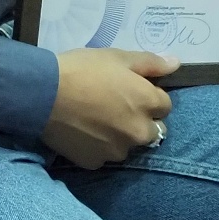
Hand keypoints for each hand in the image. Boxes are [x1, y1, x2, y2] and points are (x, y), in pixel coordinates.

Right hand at [41, 47, 176, 168]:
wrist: (42, 94)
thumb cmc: (81, 69)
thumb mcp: (116, 57)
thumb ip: (150, 62)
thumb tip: (176, 64)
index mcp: (147, 102)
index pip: (165, 105)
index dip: (148, 96)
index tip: (130, 90)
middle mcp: (139, 131)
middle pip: (152, 130)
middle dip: (140, 120)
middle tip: (115, 107)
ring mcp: (118, 150)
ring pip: (128, 145)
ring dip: (120, 135)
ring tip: (95, 120)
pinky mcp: (96, 162)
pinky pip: (104, 155)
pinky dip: (98, 146)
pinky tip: (83, 131)